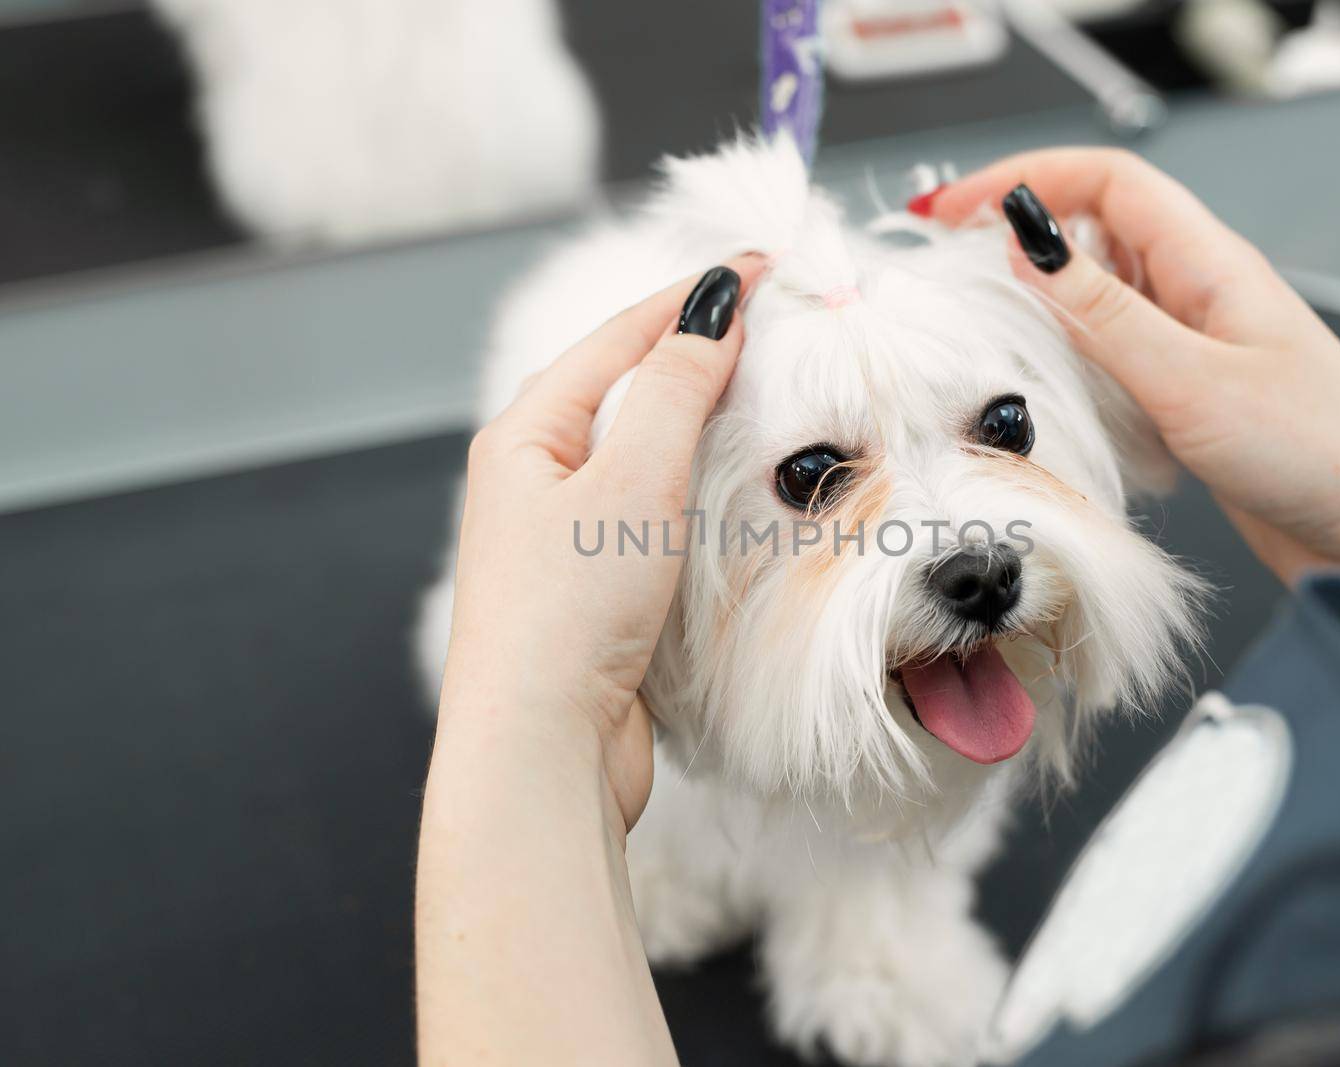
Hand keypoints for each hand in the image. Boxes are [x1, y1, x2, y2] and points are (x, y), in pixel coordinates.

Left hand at [438, 257, 760, 833]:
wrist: (542, 750)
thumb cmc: (572, 612)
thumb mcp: (634, 479)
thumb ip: (676, 387)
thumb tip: (711, 307)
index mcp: (526, 436)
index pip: (620, 337)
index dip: (694, 297)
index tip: (764, 266)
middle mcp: (535, 479)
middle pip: (624, 389)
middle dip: (692, 350)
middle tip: (768, 320)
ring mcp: (561, 538)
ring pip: (639, 453)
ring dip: (696, 419)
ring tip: (759, 389)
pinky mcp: (592, 591)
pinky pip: (649, 511)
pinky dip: (693, 486)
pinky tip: (729, 491)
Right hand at [928, 149, 1339, 687]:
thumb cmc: (1325, 454)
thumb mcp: (1193, 381)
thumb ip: (1103, 316)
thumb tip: (1027, 249)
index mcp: (1211, 263)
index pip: (1106, 181)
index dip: (1025, 180)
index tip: (953, 210)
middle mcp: (1200, 294)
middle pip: (1094, 236)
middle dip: (1020, 250)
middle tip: (953, 285)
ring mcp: (1195, 346)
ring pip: (1099, 305)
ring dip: (1045, 321)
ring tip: (992, 349)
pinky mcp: (1191, 398)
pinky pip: (1116, 365)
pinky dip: (1077, 376)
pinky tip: (1061, 410)